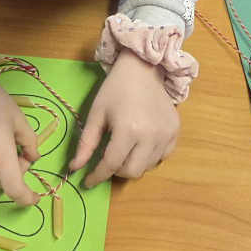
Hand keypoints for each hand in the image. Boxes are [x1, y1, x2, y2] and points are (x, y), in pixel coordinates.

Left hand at [69, 49, 179, 186]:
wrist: (142, 69)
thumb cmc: (114, 90)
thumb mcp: (96, 114)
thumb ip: (86, 144)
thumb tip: (74, 168)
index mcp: (128, 130)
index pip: (111, 165)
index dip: (97, 176)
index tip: (88, 181)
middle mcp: (150, 136)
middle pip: (132, 171)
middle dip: (116, 170)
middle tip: (109, 158)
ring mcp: (166, 134)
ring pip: (148, 167)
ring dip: (133, 163)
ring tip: (125, 148)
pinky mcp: (175, 131)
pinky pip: (162, 157)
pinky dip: (150, 157)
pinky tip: (141, 144)